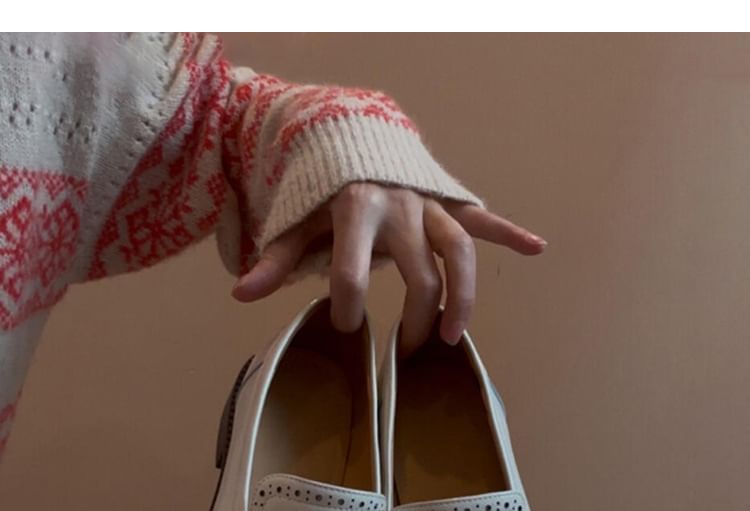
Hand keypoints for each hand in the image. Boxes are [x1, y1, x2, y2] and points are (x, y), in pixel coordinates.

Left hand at [231, 183, 546, 356]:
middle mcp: (399, 206)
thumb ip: (276, 258)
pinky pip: (481, 216)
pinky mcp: (446, 199)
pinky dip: (509, 231)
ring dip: (464, 293)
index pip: (352, 270)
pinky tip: (536, 247)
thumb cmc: (322, 189)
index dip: (346, 306)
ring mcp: (427, 202)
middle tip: (406, 352)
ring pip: (459, 249)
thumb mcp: (296, 221)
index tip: (345, 326)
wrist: (351, 136)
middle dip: (414, 317)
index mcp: (354, 209)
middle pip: (419, 272)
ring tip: (455, 334)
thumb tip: (240, 295)